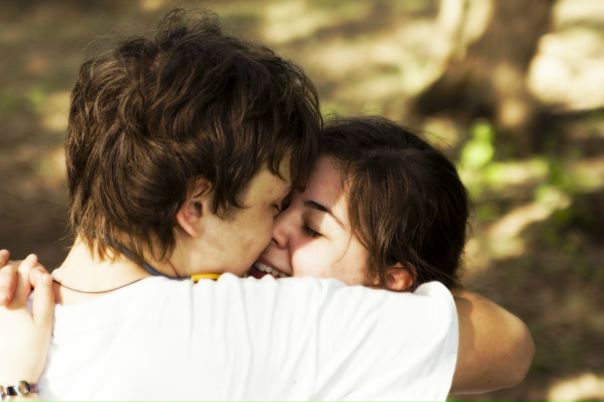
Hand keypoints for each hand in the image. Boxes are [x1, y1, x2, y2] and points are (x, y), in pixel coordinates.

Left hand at [0, 254, 54, 383]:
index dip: (29, 267)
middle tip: (12, 256)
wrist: (11, 376)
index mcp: (13, 305)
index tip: (35, 259)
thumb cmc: (31, 350)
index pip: (21, 278)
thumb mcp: (44, 323)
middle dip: (9, 266)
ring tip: (0, 258)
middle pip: (2, 278)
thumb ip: (44, 296)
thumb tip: (42, 274)